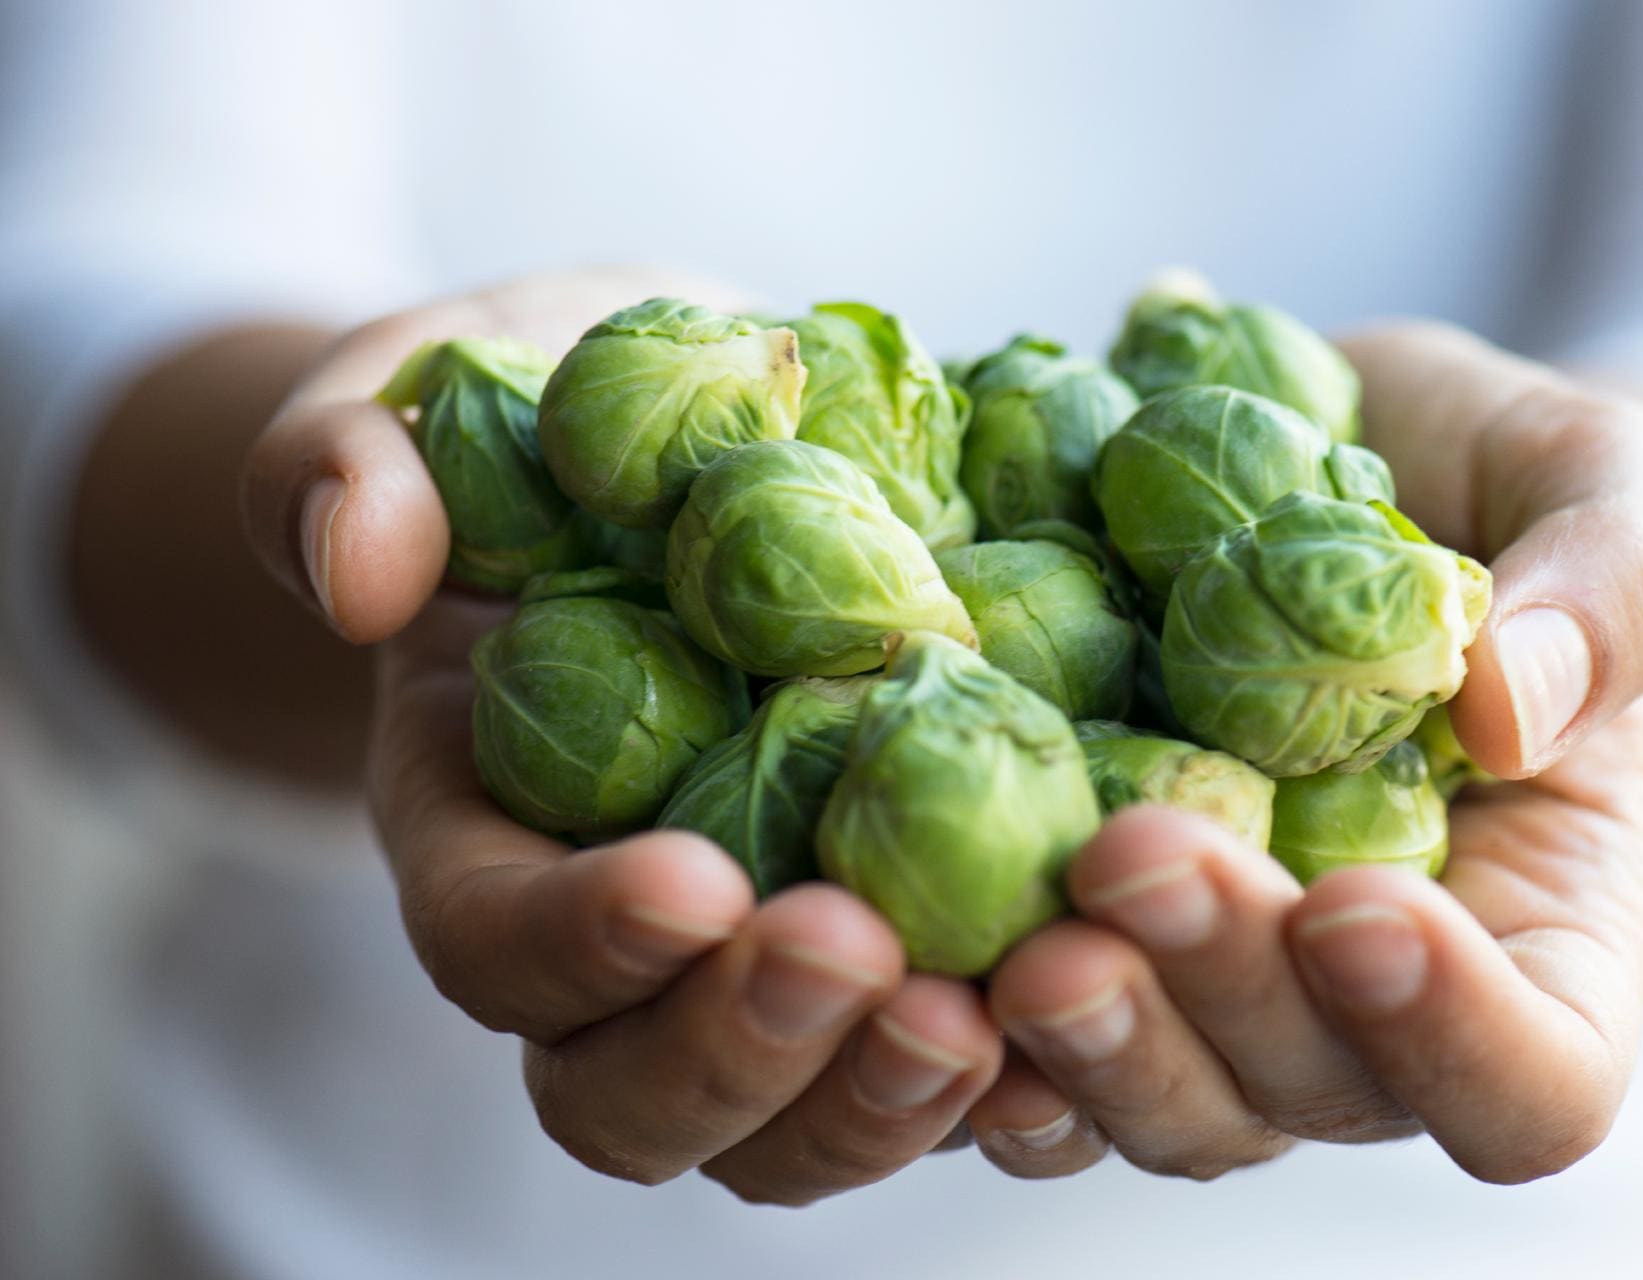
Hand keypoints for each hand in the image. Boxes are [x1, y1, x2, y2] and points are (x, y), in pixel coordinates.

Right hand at [242, 272, 1003, 1204]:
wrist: (687, 459)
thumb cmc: (541, 423)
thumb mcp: (428, 400)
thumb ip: (348, 460)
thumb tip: (357, 564)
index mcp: (484, 833)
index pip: (495, 941)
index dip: (578, 941)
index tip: (690, 880)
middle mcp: (622, 944)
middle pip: (640, 1095)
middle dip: (744, 1052)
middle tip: (859, 960)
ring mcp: (767, 959)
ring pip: (799, 1121)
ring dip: (885, 1097)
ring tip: (990, 1013)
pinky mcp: (905, 937)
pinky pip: (952, 1057)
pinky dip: (1021, 1065)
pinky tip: (1097, 991)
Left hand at [966, 323, 1642, 1183]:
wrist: (1332, 467)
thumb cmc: (1495, 487)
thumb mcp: (1595, 478)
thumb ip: (1609, 584)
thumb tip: (1512, 704)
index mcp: (1532, 936)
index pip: (1532, 1080)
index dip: (1455, 1037)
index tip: (1360, 908)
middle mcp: (1357, 1006)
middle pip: (1299, 1091)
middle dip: (1212, 995)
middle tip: (1125, 860)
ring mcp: (1204, 990)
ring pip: (1144, 1098)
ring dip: (1071, 1043)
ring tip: (1003, 938)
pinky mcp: (1073, 935)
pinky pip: (1010, 1036)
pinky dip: (952, 1015)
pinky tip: (890, 942)